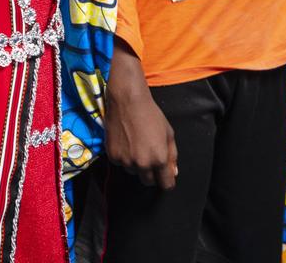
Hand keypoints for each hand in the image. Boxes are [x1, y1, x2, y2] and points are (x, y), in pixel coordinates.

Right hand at [104, 43, 177, 189]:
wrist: (127, 101)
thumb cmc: (151, 114)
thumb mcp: (168, 133)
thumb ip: (172, 155)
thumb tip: (173, 172)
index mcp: (160, 159)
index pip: (166, 184)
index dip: (166, 181)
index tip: (164, 176)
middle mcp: (142, 164)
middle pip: (148, 182)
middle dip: (151, 174)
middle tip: (148, 157)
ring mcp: (126, 161)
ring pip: (133, 172)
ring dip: (135, 164)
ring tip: (135, 145)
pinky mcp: (113, 156)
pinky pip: (120, 163)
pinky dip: (123, 157)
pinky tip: (125, 141)